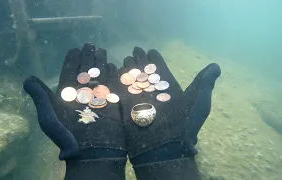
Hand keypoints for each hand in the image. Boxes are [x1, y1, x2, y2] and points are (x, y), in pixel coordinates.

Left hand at [23, 43, 125, 178]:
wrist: (91, 152)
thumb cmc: (67, 135)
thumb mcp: (49, 116)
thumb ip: (40, 96)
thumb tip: (27, 78)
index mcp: (66, 95)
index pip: (69, 73)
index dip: (71, 61)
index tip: (73, 49)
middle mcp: (81, 94)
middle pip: (84, 72)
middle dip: (87, 58)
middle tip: (89, 44)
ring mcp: (96, 98)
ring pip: (98, 76)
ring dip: (100, 62)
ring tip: (101, 50)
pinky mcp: (110, 103)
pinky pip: (112, 85)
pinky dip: (113, 75)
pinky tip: (113, 65)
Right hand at [118, 47, 220, 164]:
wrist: (164, 146)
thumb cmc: (184, 123)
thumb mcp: (198, 100)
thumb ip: (205, 82)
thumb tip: (216, 66)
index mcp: (170, 89)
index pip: (161, 70)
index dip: (156, 59)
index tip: (151, 50)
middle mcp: (154, 92)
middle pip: (146, 72)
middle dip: (141, 60)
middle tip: (135, 49)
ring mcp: (140, 98)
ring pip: (133, 78)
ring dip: (129, 67)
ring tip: (126, 57)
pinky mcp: (127, 105)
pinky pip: (122, 89)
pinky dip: (119, 78)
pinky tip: (116, 68)